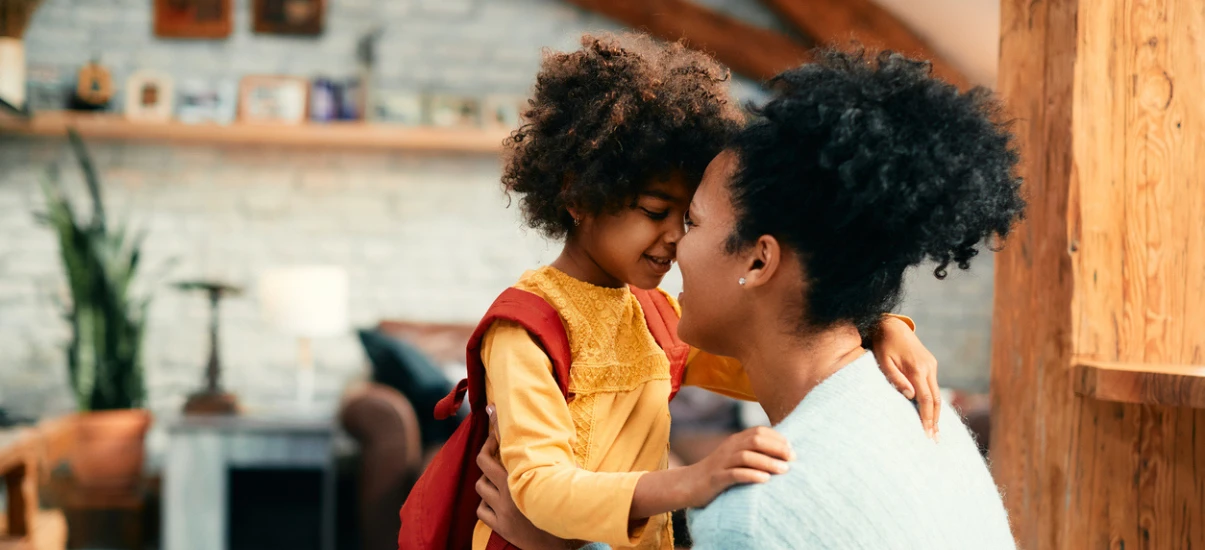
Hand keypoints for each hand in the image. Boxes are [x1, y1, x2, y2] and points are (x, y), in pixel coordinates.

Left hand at [476, 405, 577, 549]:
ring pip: (480, 487)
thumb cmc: (570, 508)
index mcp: (528, 476)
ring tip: (497, 481)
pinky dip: (486, 505)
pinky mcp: (501, 527)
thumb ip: (558, 462)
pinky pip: (481, 511)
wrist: (566, 546)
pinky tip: (496, 504)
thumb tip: (556, 442)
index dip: (495, 426)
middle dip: (486, 450)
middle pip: (483, 462)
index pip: (505, 446)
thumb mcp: (567, 479)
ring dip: (486, 482)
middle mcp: (512, 491)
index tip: (490, 410)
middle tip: (491, 446)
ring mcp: (504, 510)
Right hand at [682, 426, 793, 508]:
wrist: (689, 484)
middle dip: (777, 448)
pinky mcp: (716, 479)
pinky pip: (735, 474)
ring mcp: (722, 463)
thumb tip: (782, 454)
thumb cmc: (719, 472)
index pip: (759, 431)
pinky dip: (751, 475)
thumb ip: (753, 452)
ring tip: (784, 470)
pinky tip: (765, 480)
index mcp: (735, 441)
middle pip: (755, 440)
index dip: (778, 438)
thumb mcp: (735, 457)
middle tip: (792, 460)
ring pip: (746, 456)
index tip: (792, 450)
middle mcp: (729, 448)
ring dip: (768, 462)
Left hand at [872, 315, 940, 439]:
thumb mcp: (883, 362)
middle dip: (936, 421)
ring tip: (935, 431)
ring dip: (937, 413)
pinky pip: (934, 387)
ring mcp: (931, 365)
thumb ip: (896, 379)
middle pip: (936, 399)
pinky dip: (934, 402)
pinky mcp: (931, 364)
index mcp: (917, 368)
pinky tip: (932, 413)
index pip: (925, 399)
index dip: (927, 418)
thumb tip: (910, 396)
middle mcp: (928, 367)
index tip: (927, 433)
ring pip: (937, 394)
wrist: (892, 326)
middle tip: (935, 439)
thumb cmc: (883, 345)